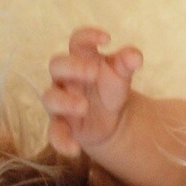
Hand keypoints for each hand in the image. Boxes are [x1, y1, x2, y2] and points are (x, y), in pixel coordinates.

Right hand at [43, 27, 142, 156]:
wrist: (113, 118)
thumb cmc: (112, 87)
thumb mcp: (122, 74)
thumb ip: (127, 62)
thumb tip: (135, 57)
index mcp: (82, 59)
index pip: (78, 41)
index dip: (88, 36)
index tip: (106, 38)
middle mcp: (67, 78)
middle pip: (57, 65)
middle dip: (73, 67)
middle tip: (93, 73)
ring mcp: (62, 101)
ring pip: (50, 97)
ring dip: (64, 102)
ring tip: (84, 107)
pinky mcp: (62, 125)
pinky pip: (54, 132)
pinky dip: (61, 141)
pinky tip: (74, 150)